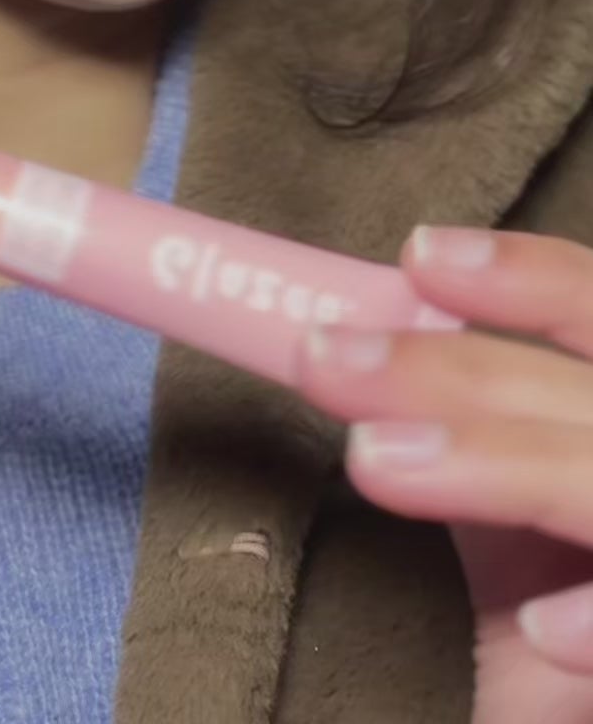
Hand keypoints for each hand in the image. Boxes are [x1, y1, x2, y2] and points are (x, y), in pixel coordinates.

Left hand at [294, 226, 592, 723]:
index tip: (419, 254)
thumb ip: (467, 426)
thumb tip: (344, 345)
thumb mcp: (514, 504)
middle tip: (322, 355)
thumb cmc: (562, 590)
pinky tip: (545, 634)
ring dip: (503, 465)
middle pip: (591, 399)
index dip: (532, 277)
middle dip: (459, 368)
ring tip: (370, 458)